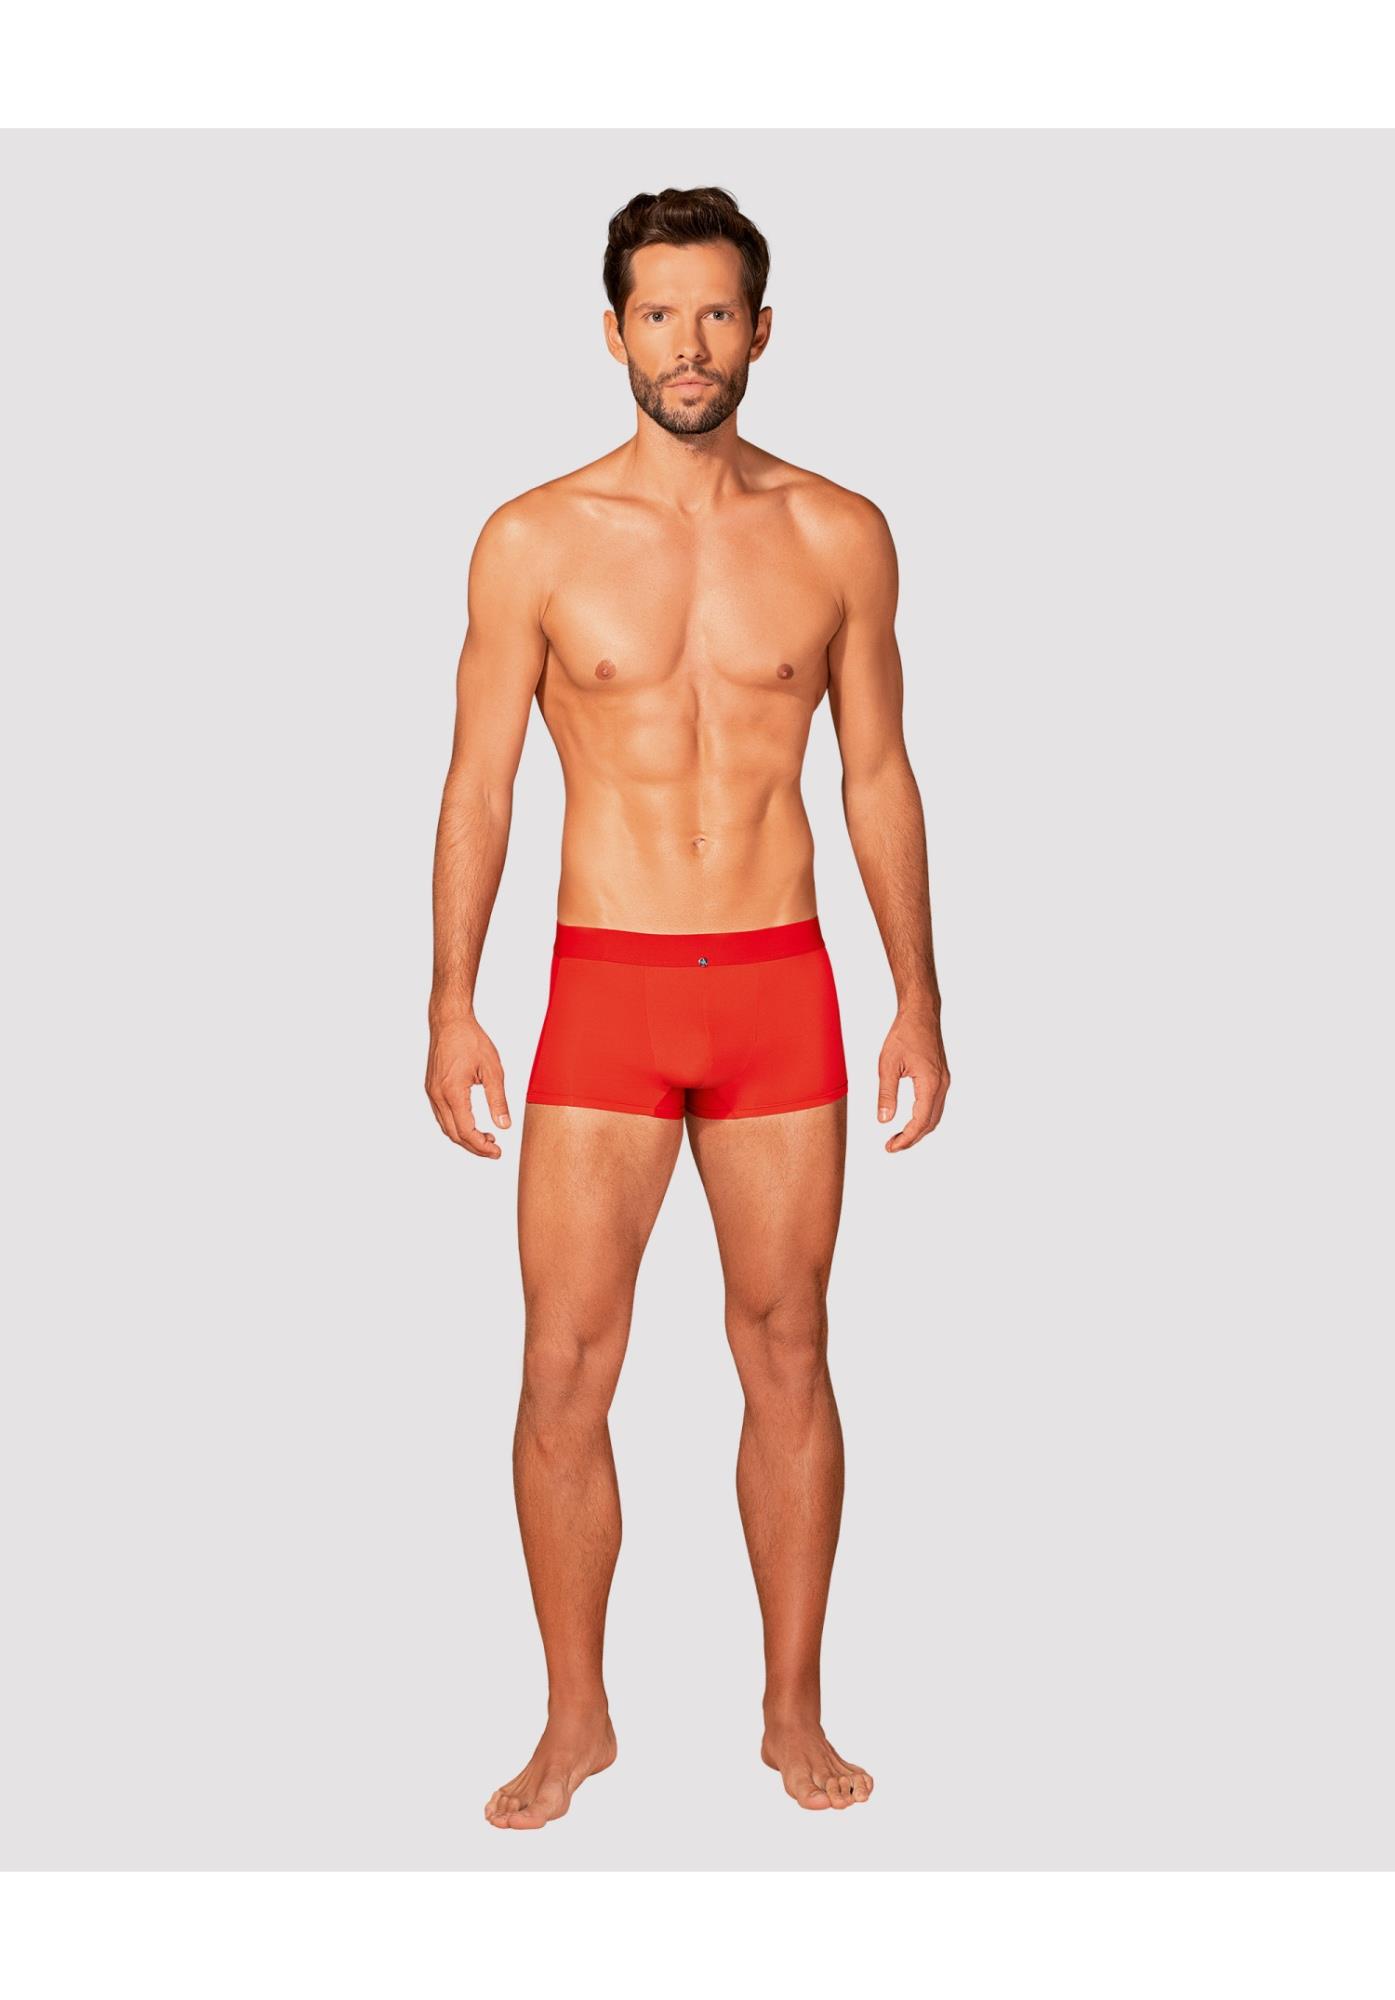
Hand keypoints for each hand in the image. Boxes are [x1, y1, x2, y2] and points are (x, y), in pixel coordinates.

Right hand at [426, 1013, 511, 1157]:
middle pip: (454, 1134)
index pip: (466, 1131)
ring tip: (486, 1138)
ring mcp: (432, 1092)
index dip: (482, 1146)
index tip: (497, 1152)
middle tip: (494, 1150)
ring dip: (465, 1137)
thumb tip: (504, 1125)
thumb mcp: (492, 1070)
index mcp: (453, 1092)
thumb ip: (498, 1100)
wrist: (450, 1022)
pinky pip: (442, 1116)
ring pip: (446, 1127)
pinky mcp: (431, 1088)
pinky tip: (471, 1124)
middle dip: (474, 1146)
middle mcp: (438, 1095)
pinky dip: (456, 1126)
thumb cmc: (470, 1040)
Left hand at [876, 1003, 949, 1151]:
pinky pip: (935, 1104)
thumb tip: (884, 1120)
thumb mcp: (887, 1065)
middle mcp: (941, 1085)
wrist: (920, 1013)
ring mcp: (944, 1081)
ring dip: (919, 1129)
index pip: (919, 1122)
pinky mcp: (941, 1077)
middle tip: (892, 1146)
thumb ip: (886, 1094)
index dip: (905, 1139)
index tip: (890, 1147)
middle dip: (912, 1138)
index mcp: (930, 1083)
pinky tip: (910, 1119)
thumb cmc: (904, 1034)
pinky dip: (924, 1117)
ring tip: (899, 1136)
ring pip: (935, 1115)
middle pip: (930, 1123)